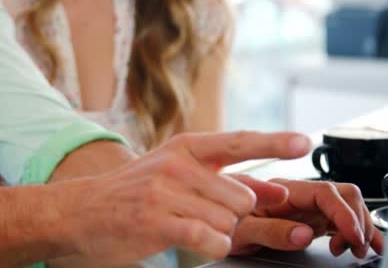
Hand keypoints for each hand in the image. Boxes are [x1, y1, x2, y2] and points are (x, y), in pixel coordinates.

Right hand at [60, 132, 310, 264]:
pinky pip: (212, 240)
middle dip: (232, 216)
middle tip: (202, 215)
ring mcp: (166, 192)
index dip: (274, 141)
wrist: (83, 209)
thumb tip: (275, 190)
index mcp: (184, 148)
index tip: (304, 141)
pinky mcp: (159, 221)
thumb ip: (225, 180)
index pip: (238, 141)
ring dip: (217, 233)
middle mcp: (177, 165)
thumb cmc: (134, 191)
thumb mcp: (175, 174)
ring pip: (228, 223)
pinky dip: (210, 247)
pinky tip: (190, 240)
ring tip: (186, 225)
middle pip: (241, 198)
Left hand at [230, 179, 384, 257]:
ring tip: (356, 248)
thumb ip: (271, 231)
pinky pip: (336, 220)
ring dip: (357, 224)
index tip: (352, 234)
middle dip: (357, 217)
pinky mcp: (305, 219)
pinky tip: (353, 245)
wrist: (208, 225)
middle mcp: (295, 195)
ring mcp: (302, 207)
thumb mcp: (241, 231)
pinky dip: (350, 231)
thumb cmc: (217, 222)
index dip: (343, 211)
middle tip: (357, 246)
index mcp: (280, 190)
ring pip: (342, 206)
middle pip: (340, 195)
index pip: (323, 192)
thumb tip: (303, 233)